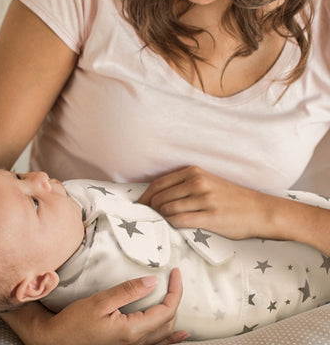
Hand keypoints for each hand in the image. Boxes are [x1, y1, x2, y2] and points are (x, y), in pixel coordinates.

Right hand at [4, 269, 187, 344]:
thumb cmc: (75, 322)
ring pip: (164, 334)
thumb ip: (128, 291)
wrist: (57, 341)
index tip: (176, 273)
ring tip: (177, 296)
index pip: (166, 310)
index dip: (175, 290)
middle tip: (174, 279)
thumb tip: (153, 282)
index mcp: (133, 330)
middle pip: (168, 321)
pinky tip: (179, 336)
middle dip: (175, 298)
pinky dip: (170, 339)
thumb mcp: (100, 301)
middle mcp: (137, 343)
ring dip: (173, 314)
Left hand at [139, 166, 272, 239]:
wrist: (259, 210)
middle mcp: (197, 182)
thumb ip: (184, 185)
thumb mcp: (207, 182)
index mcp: (194, 172)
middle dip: (149, 209)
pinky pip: (180, 221)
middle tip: (145, 219)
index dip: (145, 196)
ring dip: (159, 218)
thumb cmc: (231, 198)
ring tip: (158, 224)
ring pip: (167, 209)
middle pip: (160, 197)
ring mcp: (204, 198)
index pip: (159, 183)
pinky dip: (170, 225)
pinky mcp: (210, 216)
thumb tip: (158, 197)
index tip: (139, 206)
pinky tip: (170, 228)